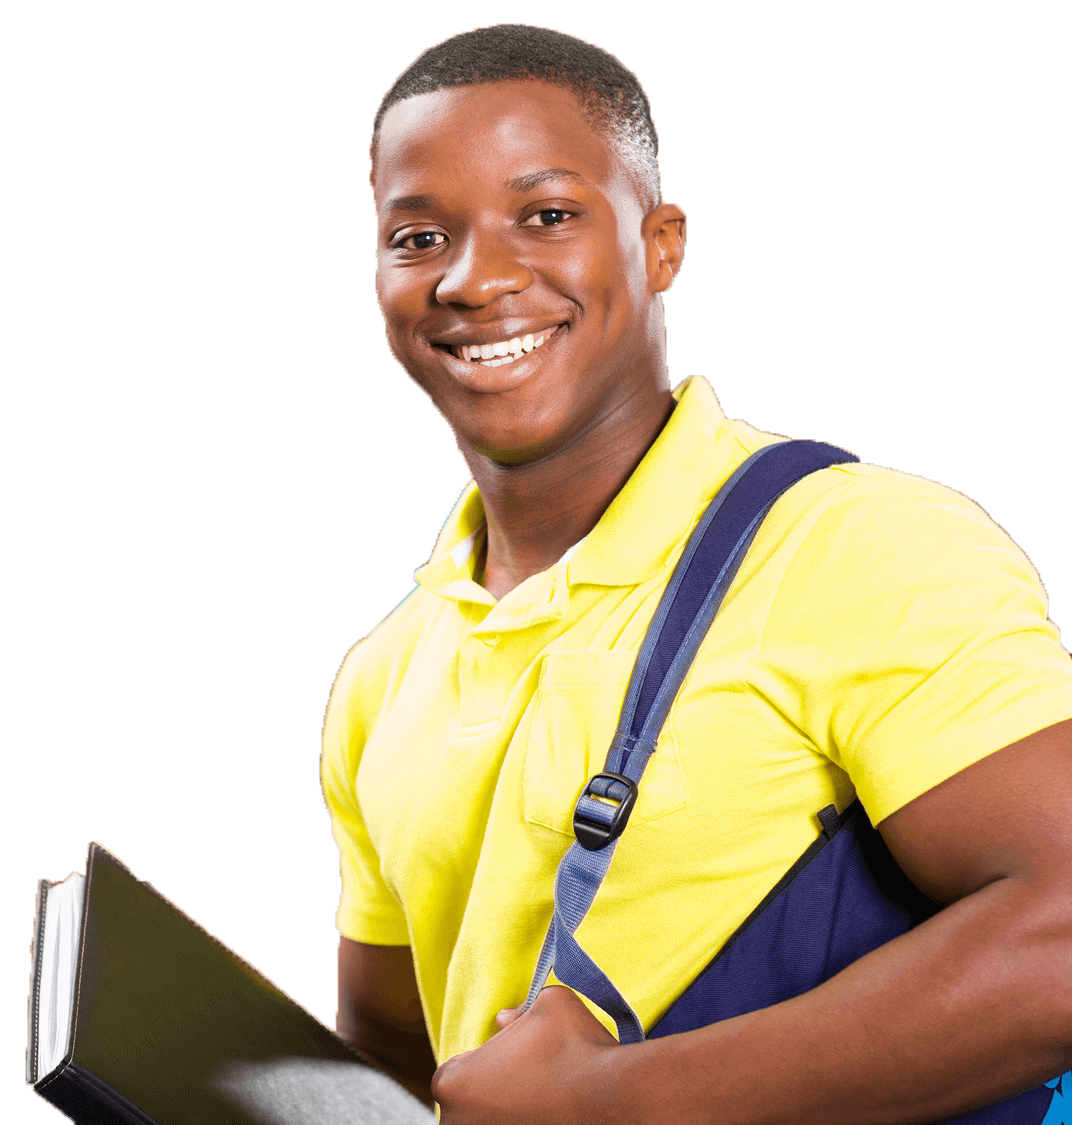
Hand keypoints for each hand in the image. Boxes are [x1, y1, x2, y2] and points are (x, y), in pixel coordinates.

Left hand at [431, 985, 623, 1123]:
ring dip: (514, 1115)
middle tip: (535, 1080)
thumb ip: (519, 1010)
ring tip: (550, 1101)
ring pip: (496, 1122)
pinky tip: (557, 1115)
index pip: (459, 1070)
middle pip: (472, 1105)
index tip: (517, 1058)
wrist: (618, 1100)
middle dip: (498, 1093)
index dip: (489, 1060)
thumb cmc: (576, 1048)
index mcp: (451, 1084)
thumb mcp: (548, 1004)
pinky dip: (533, 1123)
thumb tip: (503, 1019)